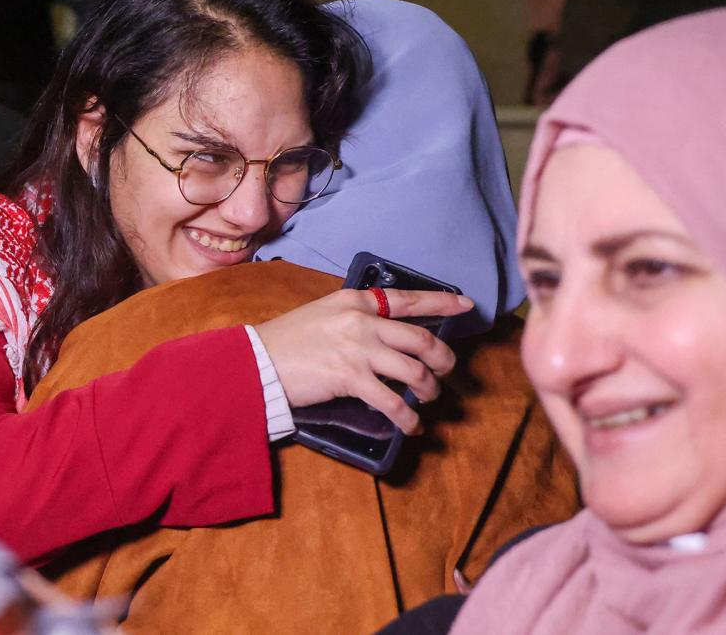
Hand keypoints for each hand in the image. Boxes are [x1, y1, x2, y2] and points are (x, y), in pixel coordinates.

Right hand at [255, 289, 473, 433]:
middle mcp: (361, 321)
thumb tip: (384, 336)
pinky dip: (407, 417)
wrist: (259, 361)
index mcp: (355, 301)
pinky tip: (411, 426)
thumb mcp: (323, 314)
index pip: (408, 299)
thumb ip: (355, 319)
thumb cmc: (287, 340)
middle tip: (447, 371)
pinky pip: (392, 401)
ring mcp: (358, 349)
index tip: (466, 306)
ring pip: (414, 371)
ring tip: (427, 399)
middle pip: (421, 339)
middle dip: (443, 358)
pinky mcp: (351, 378)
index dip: (441, 304)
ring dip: (428, 389)